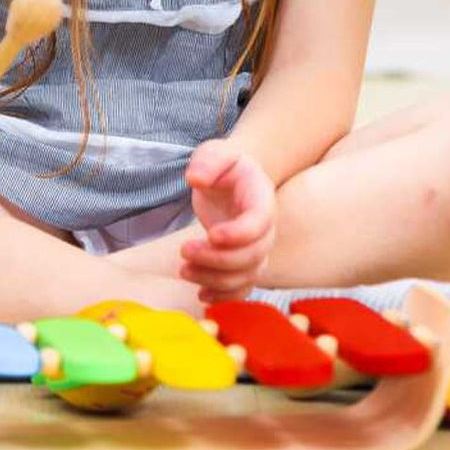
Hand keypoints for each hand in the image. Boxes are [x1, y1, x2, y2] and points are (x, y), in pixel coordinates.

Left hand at [180, 139, 275, 302]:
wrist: (236, 181)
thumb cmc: (225, 167)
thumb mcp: (216, 152)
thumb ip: (208, 161)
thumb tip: (196, 178)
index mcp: (262, 200)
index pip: (259, 223)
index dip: (238, 234)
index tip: (210, 234)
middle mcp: (265, 230)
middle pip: (253, 256)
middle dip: (218, 259)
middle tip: (184, 250)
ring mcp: (257, 250)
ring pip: (246, 276)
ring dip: (215, 280)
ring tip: (183, 270)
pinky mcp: (244, 265)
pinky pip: (242, 289)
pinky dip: (224, 297)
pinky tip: (200, 295)